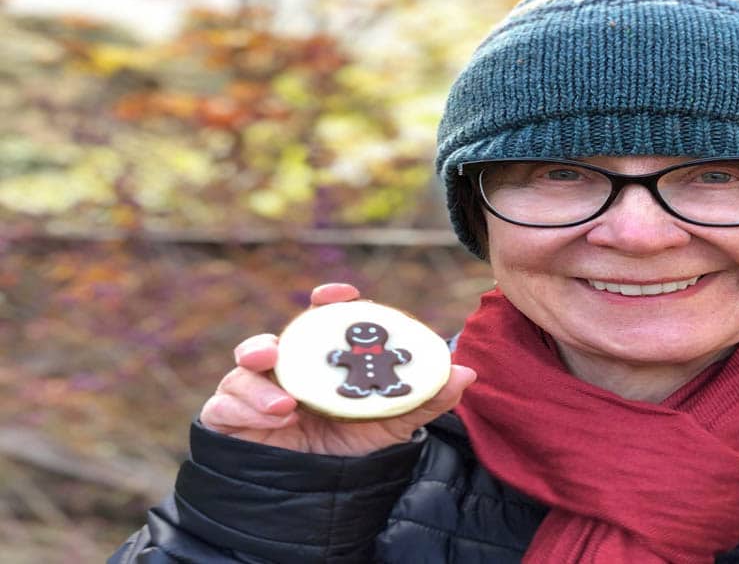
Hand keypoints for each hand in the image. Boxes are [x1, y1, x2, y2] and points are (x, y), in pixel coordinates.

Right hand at [199, 283, 476, 456]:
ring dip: (258, 384)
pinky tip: (273, 420)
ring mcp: (255, 390)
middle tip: (279, 349)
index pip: (323, 318)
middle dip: (273, 340)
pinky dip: (243, 409)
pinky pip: (223, 405)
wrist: (321, 492)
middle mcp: (288, 367)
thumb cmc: (353, 445)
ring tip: (286, 405)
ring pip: (243, 370)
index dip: (330, 301)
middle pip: (274, 339)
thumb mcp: (394, 424)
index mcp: (324, 358)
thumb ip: (427, 399)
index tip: (341, 294)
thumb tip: (466, 372)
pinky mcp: (230, 417)